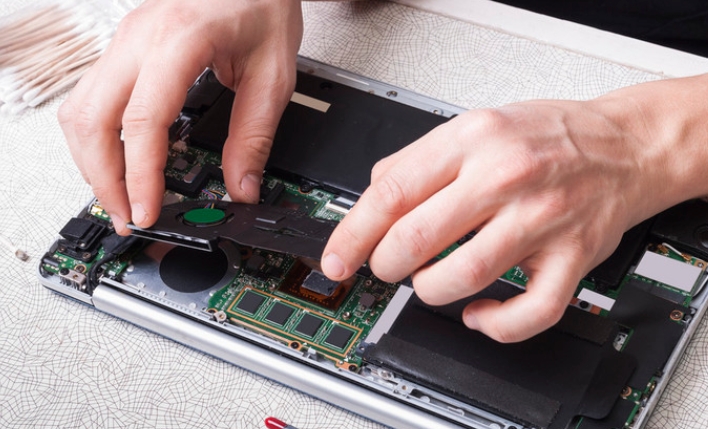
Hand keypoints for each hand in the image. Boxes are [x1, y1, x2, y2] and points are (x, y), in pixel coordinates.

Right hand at [58, 0, 302, 234]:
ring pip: (80, 109)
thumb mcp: (273, 74)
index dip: (140, 175)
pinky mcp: (124, 47)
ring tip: (120, 196)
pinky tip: (117, 159)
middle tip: (128, 215)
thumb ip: (255, 135)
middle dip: (103, 178)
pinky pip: (91, 97)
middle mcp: (139, 37)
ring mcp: (124, 40)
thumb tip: (242, 186)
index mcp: (179, 40)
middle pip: (91, 119)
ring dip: (92, 160)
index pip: (142, 120)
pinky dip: (97, 137)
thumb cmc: (262, 3)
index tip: (147, 211)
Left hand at [321, 97, 675, 341]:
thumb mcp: (475, 123)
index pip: (391, 192)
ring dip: (428, 291)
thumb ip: (418, 159)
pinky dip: (494, 324)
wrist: (626, 145)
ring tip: (428, 283)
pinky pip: (529, 312)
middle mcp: (505, 177)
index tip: (336, 258)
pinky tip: (478, 312)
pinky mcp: (573, 257)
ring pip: (461, 277)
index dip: (352, 234)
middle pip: (415, 239)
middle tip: (384, 267)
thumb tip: (372, 198)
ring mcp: (541, 220)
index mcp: (472, 140)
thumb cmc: (548, 136)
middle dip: (385, 265)